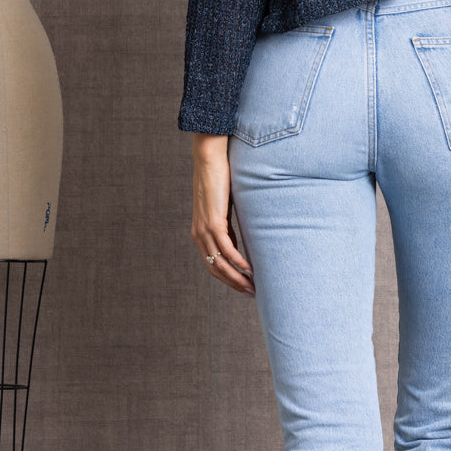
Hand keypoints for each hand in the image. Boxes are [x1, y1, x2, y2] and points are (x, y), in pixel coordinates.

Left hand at [190, 132, 254, 295]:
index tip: (244, 285)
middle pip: (214, 268)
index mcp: (200, 232)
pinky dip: (237, 261)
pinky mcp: (213, 221)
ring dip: (236, 277)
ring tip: (252, 286)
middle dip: (233, 283)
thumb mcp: (223, 207)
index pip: (212, 263)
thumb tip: (238, 237)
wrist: (209, 158)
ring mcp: (205, 229)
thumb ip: (227, 223)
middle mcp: (199, 234)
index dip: (227, 277)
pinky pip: (226, 248)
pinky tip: (249, 269)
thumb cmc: (218, 178)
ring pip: (219, 262)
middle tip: (250, 293)